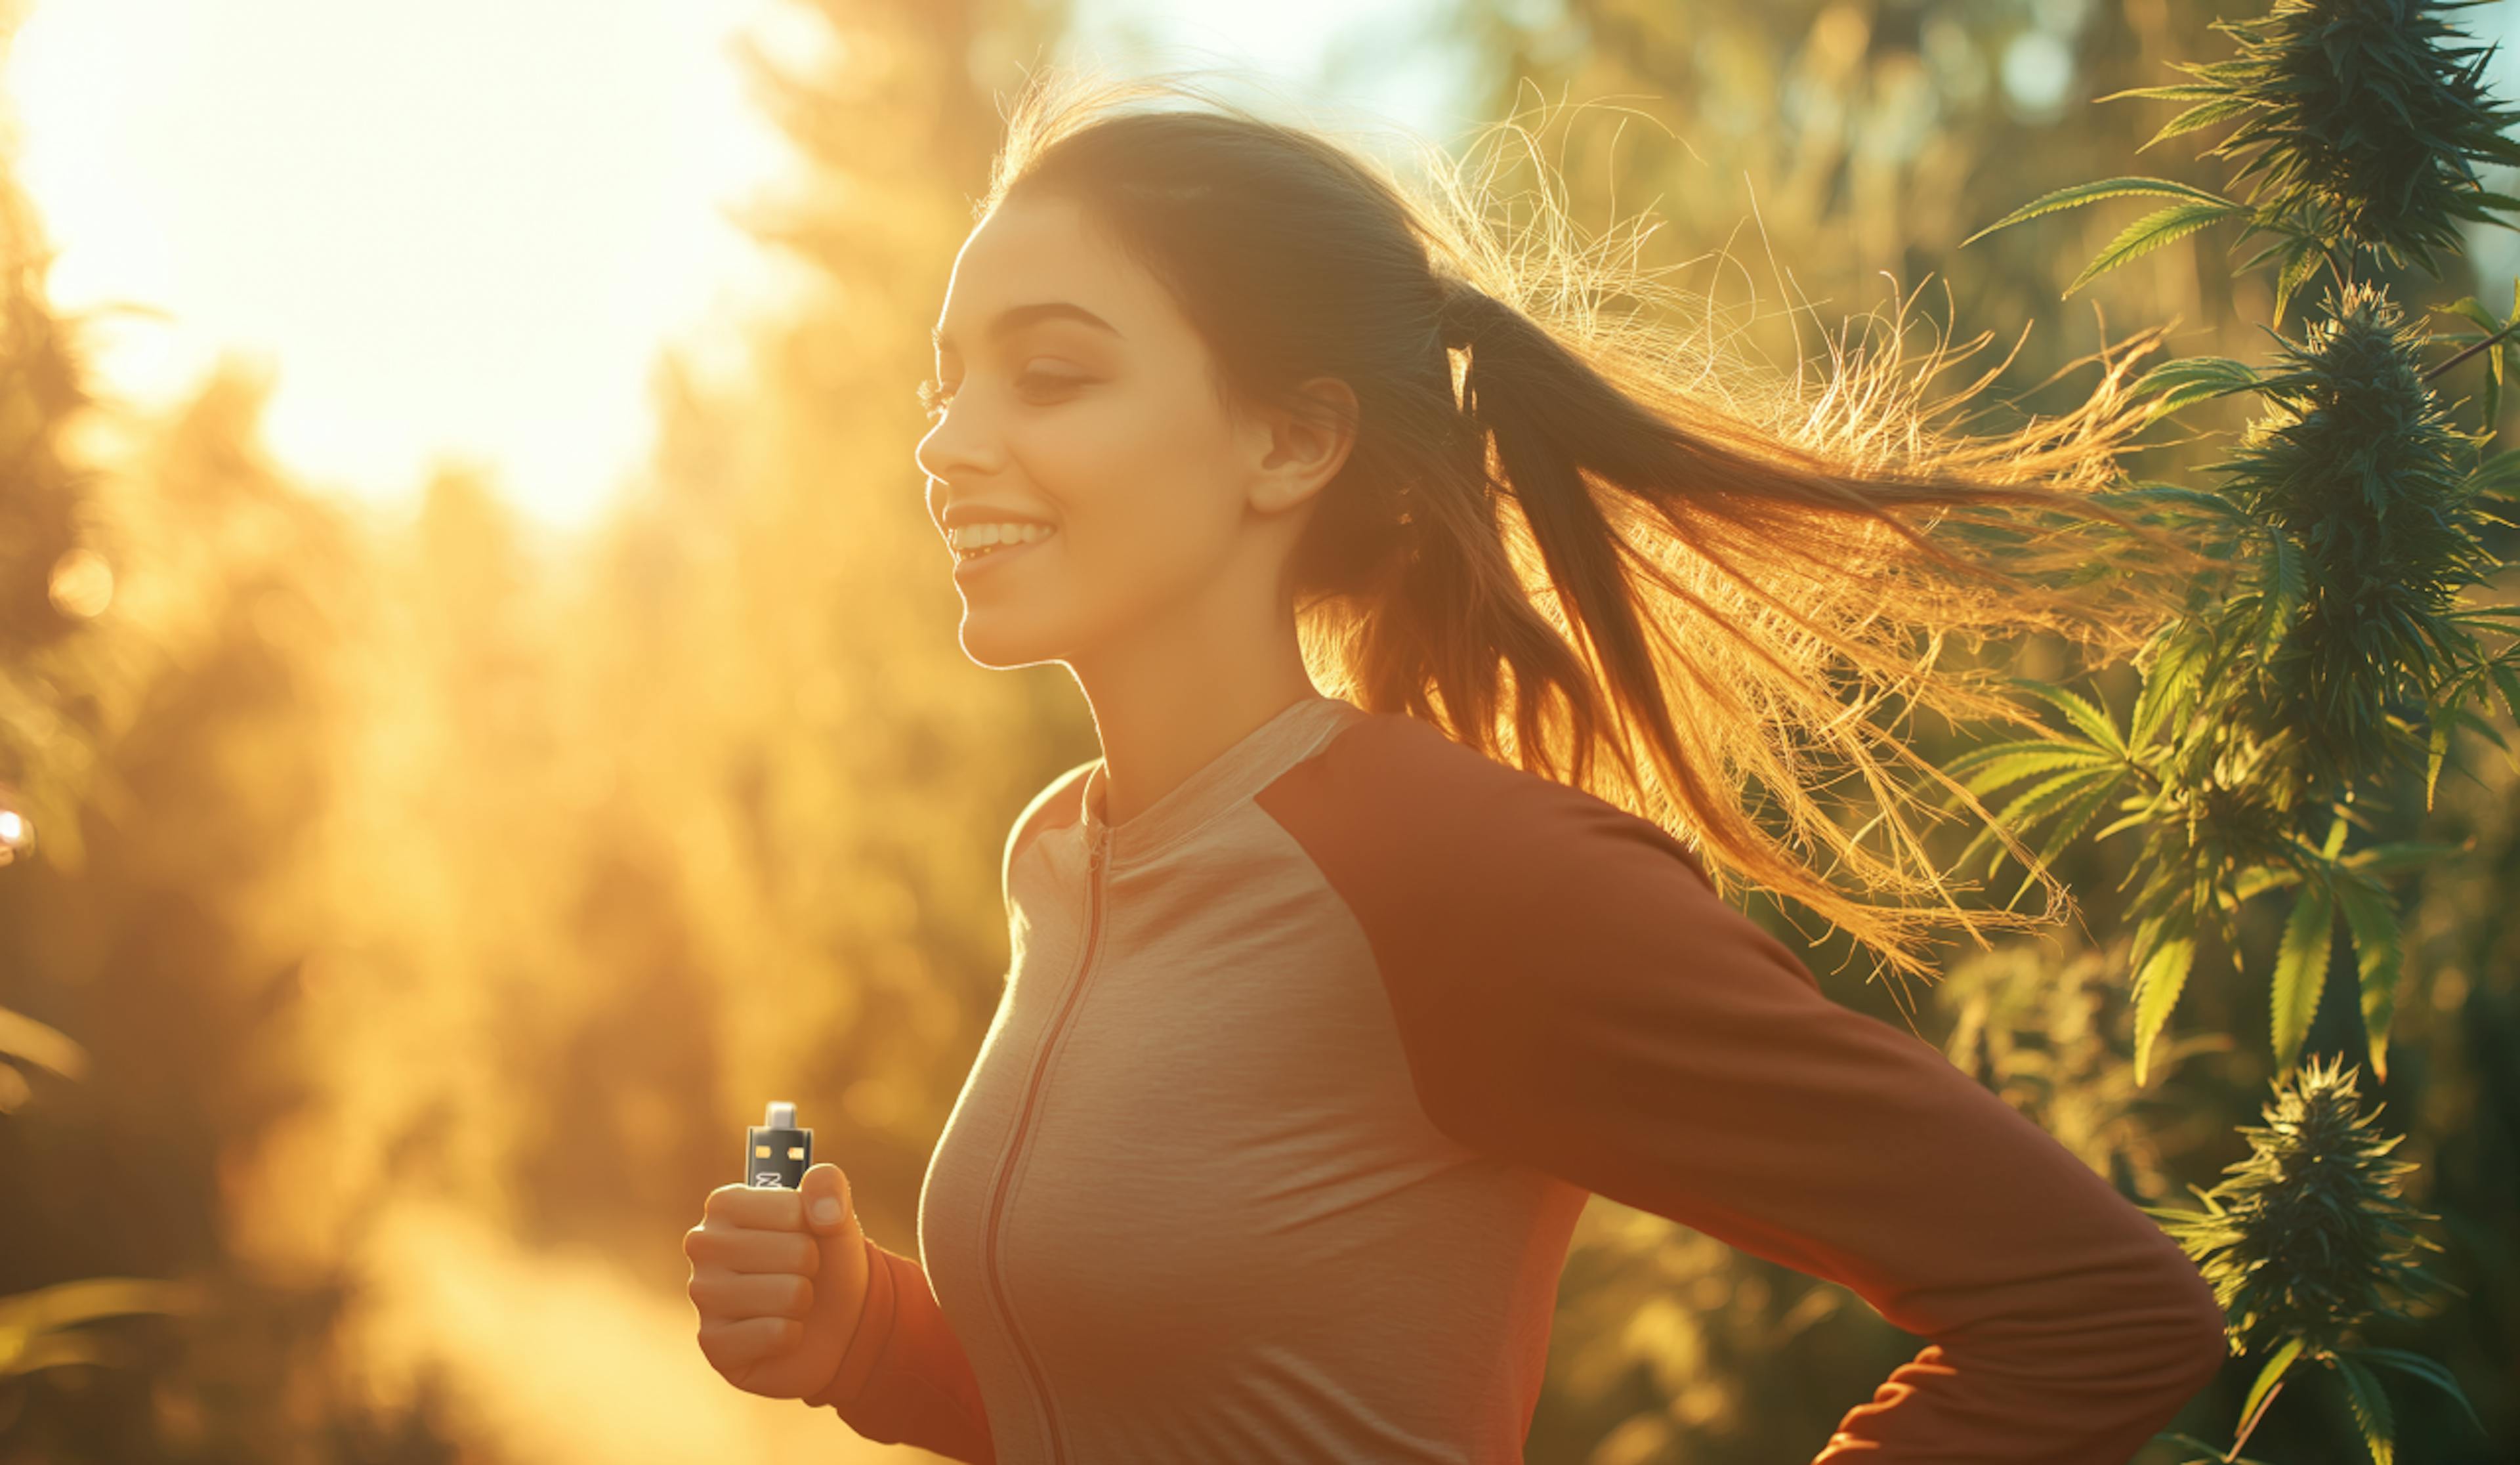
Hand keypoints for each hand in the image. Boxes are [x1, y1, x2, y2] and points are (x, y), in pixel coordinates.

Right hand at [685, 1162, 871, 1399]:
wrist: (832, 1322)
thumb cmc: (825, 1260)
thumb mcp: (835, 1213)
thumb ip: (829, 1185)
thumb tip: (824, 1212)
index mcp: (725, 1204)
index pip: (794, 1210)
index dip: (812, 1226)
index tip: (799, 1235)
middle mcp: (703, 1244)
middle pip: (796, 1253)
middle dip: (810, 1268)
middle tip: (795, 1273)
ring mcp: (702, 1294)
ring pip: (790, 1295)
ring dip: (802, 1302)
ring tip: (788, 1302)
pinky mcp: (712, 1342)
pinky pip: (777, 1334)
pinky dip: (791, 1336)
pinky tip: (777, 1333)